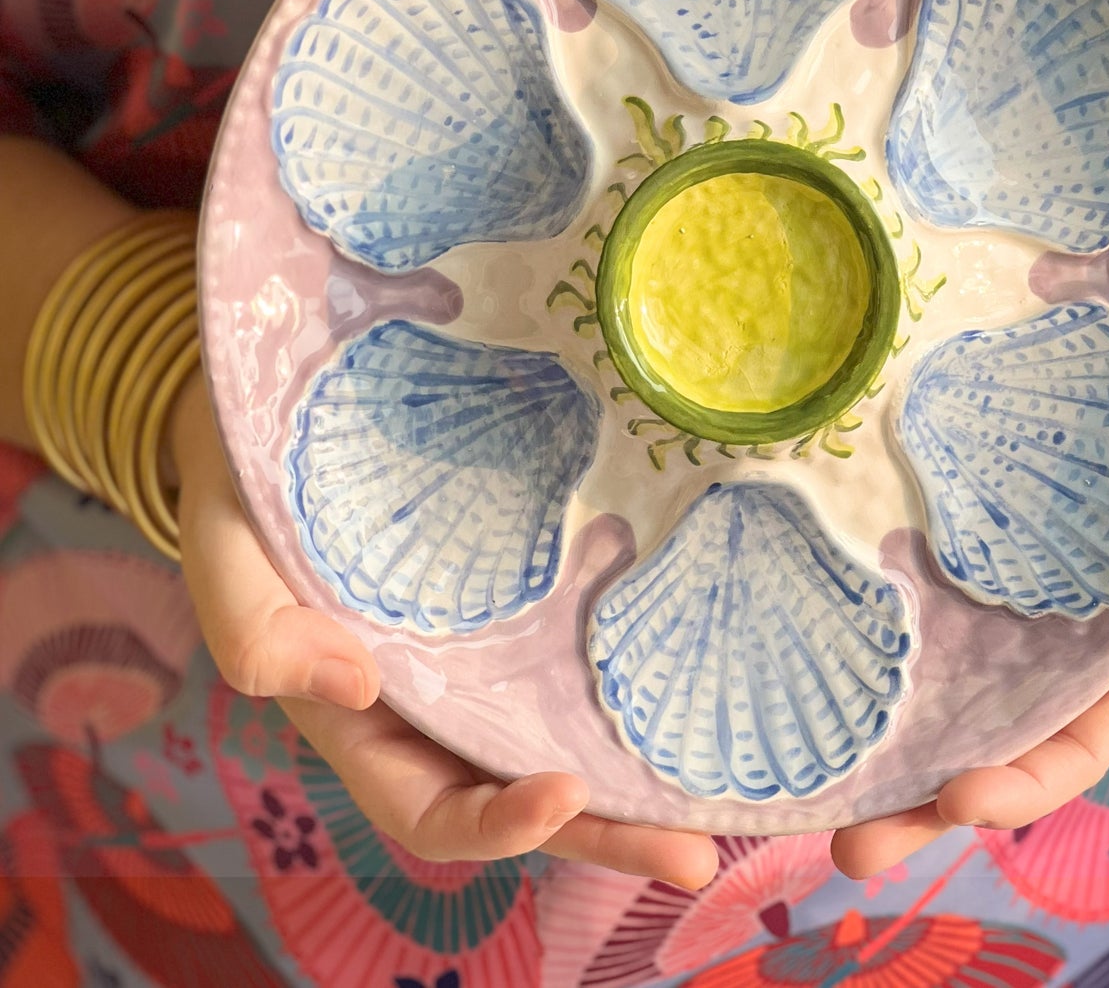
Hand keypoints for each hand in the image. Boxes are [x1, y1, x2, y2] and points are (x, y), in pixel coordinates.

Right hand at [170, 373, 718, 887]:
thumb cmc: (243, 498)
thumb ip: (257, 635)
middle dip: (607, 832)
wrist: (279, 421)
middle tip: (694, 853)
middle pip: (524, 794)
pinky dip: (626, 681)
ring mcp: (485, 654)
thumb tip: (355, 687)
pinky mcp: (521, 596)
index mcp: (361, 725)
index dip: (499, 823)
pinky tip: (688, 679)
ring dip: (636, 775)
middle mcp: (435, 706)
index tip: (566, 791)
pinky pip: (574, 653)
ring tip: (719, 795)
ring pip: (562, 735)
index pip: (435, 811)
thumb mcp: (225, 562)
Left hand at [830, 489, 1108, 878]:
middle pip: (973, 753)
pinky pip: (888, 620)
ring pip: (921, 704)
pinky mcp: (924, 563)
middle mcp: (1027, 664)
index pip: (1060, 755)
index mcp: (1100, 676)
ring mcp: (969, 618)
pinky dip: (850, 660)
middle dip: (917, 811)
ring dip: (870, 761)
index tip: (959, 800)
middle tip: (851, 853)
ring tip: (805, 806)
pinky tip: (798, 688)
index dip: (1016, 788)